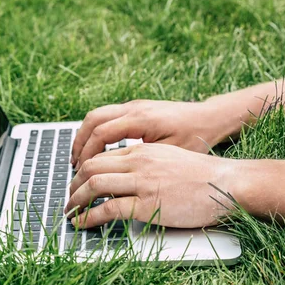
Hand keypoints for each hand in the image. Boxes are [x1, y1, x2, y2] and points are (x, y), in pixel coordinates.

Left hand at [65, 144, 236, 228]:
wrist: (227, 183)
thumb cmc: (201, 175)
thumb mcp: (167, 158)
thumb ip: (144, 163)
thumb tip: (124, 177)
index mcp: (141, 150)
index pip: (100, 156)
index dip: (82, 171)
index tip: (77, 184)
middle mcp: (138, 162)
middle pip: (91, 167)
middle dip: (73, 185)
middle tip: (68, 199)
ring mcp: (142, 182)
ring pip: (94, 184)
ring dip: (76, 200)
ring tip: (70, 212)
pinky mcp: (148, 204)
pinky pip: (108, 209)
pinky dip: (89, 216)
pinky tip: (82, 223)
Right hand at [70, 100, 232, 168]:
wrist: (210, 117)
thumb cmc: (196, 136)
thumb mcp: (170, 153)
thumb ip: (142, 162)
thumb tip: (117, 178)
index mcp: (140, 119)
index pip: (101, 133)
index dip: (87, 153)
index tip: (81, 172)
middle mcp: (133, 108)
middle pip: (92, 120)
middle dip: (79, 143)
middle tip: (74, 165)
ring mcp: (133, 106)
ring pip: (97, 115)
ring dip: (85, 136)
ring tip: (80, 158)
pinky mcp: (136, 108)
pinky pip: (106, 116)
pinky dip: (96, 132)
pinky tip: (97, 149)